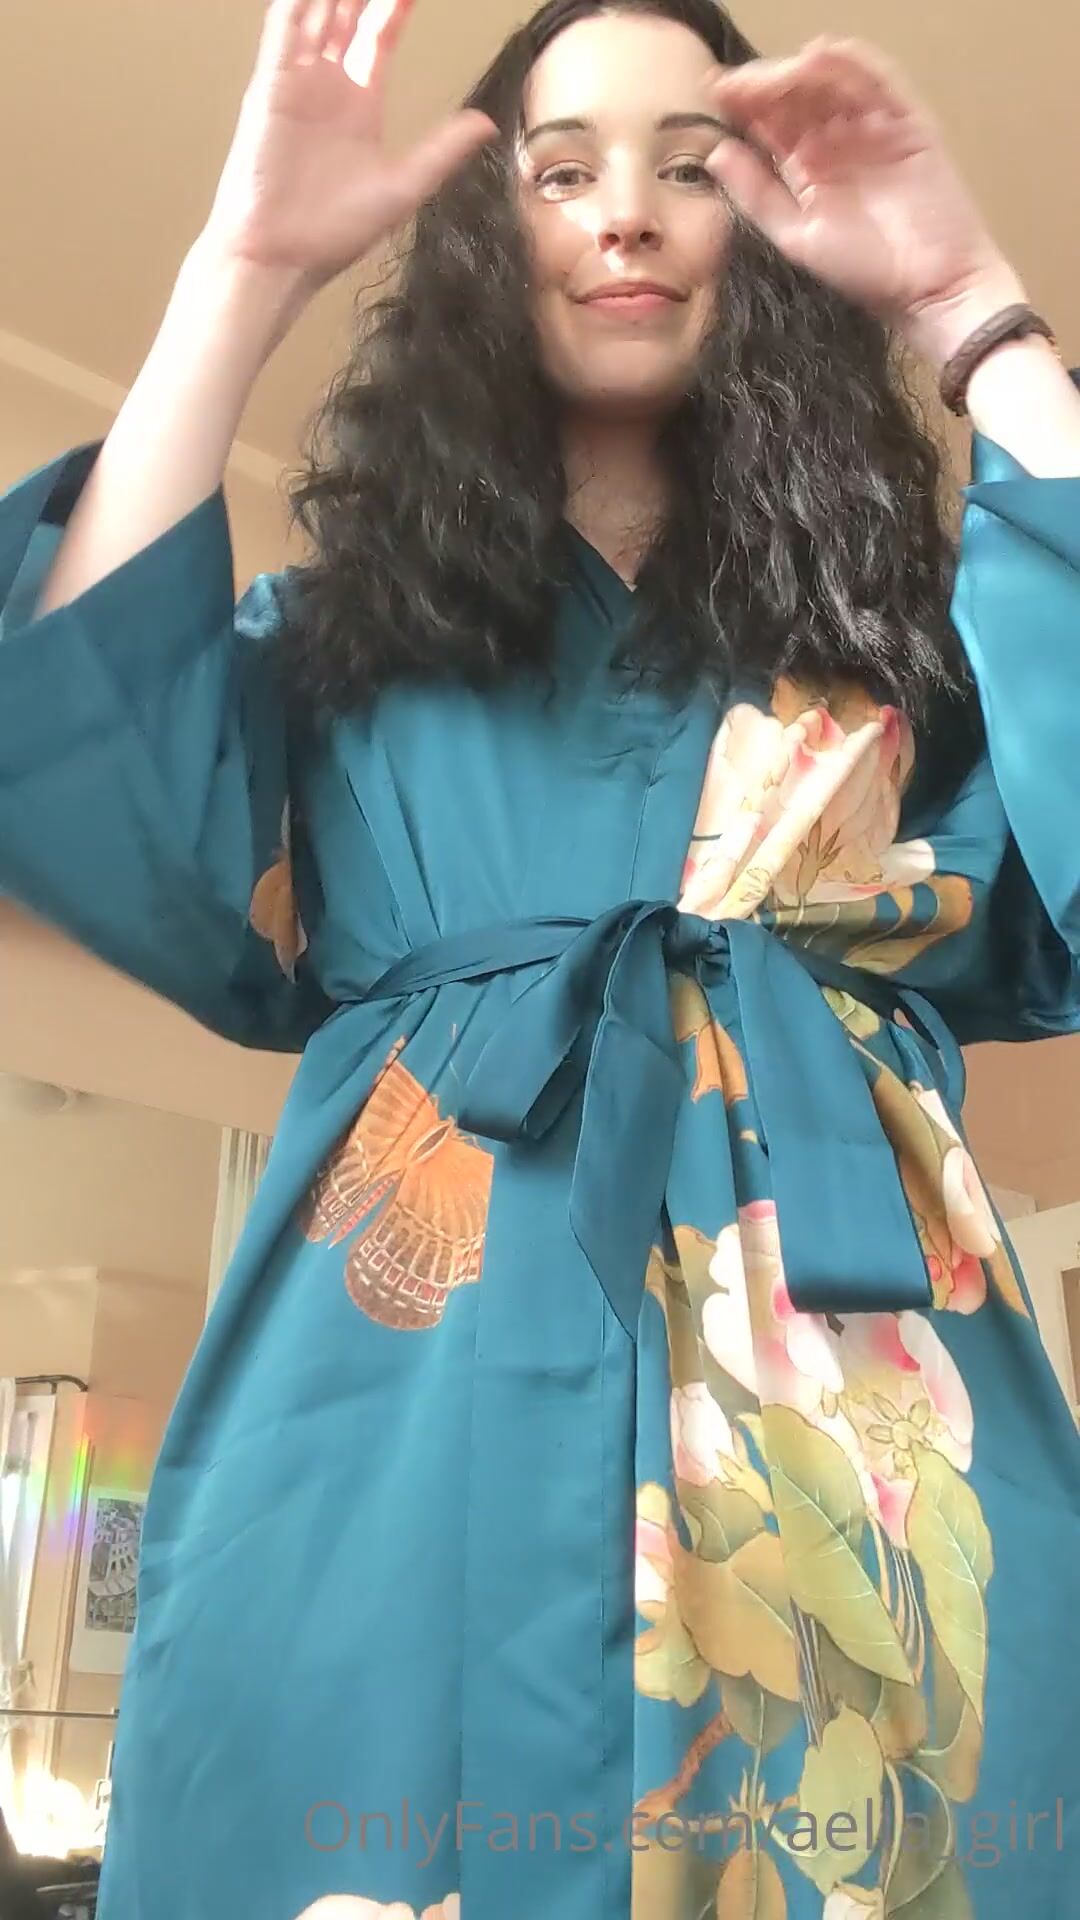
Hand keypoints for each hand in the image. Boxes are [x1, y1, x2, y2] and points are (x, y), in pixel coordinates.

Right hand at [200, 0, 495, 293]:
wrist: (283, 257)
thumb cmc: (334, 232)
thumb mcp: (403, 187)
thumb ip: (442, 150)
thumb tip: (487, 124)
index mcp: (358, 104)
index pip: (378, 36)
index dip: (395, 6)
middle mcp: (327, 85)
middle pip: (346, 14)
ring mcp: (296, 82)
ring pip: (316, 13)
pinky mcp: (271, 86)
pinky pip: (284, 30)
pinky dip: (298, 3)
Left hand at [704, 37, 1017, 346]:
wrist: (927, 288)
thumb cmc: (865, 271)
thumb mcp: (796, 235)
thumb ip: (756, 195)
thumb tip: (714, 152)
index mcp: (808, 167)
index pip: (771, 122)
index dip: (744, 102)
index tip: (715, 90)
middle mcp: (838, 141)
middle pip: (796, 95)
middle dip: (765, 83)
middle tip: (737, 83)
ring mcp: (873, 127)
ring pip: (830, 82)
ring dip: (797, 72)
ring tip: (768, 78)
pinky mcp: (908, 121)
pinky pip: (877, 80)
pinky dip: (849, 64)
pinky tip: (817, 58)